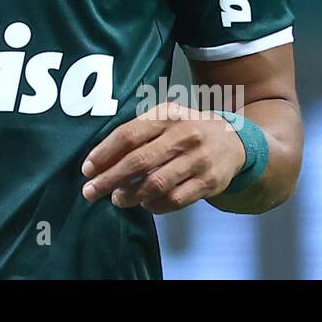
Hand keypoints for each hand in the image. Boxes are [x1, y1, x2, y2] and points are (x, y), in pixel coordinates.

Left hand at [79, 102, 246, 213]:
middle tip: (91, 192)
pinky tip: (145, 204)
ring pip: (156, 183)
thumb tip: (100, 159)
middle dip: (110, 179)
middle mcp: (183, 135)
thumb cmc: (186, 129)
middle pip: (139, 161)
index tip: (87, 169)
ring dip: (131, 194)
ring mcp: (197, 160)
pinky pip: (176, 199)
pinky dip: (155, 205)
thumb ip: (137, 132)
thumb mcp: (165, 118)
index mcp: (166, 115)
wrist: (233, 140)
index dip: (104, 153)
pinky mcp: (209, 182)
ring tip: (117, 199)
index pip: (128, 134)